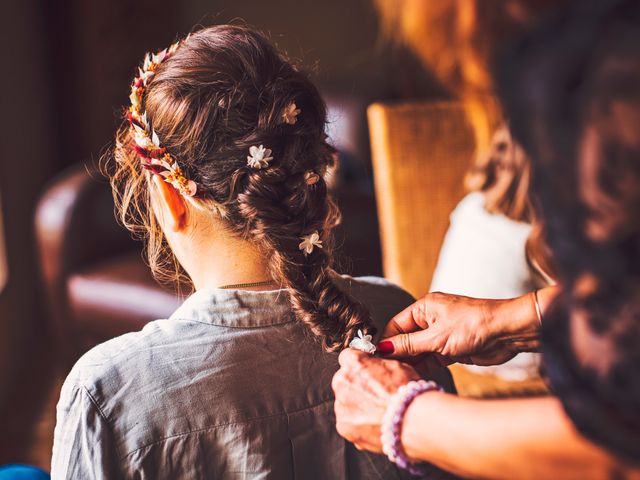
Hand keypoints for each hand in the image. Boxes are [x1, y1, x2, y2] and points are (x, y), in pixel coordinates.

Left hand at [332, 349, 419, 452]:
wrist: (413, 422)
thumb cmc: (408, 393)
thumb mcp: (397, 366)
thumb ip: (378, 365)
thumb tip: (375, 367)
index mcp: (354, 363)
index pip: (347, 357)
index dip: (359, 365)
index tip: (365, 371)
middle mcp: (342, 382)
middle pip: (344, 381)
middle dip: (357, 387)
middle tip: (376, 395)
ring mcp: (341, 406)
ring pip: (346, 403)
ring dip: (357, 406)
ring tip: (379, 412)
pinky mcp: (344, 427)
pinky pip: (349, 422)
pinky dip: (359, 423)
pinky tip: (375, 423)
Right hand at [379, 291, 540, 365]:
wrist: (507, 332)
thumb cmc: (473, 325)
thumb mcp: (436, 337)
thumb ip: (409, 344)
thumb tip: (383, 348)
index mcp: (424, 308)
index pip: (396, 325)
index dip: (386, 342)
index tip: (376, 359)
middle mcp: (430, 319)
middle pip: (406, 339)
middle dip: (397, 355)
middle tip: (387, 373)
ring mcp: (441, 334)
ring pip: (418, 350)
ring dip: (411, 363)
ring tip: (400, 378)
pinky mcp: (451, 348)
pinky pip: (431, 357)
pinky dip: (425, 367)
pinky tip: (416, 378)